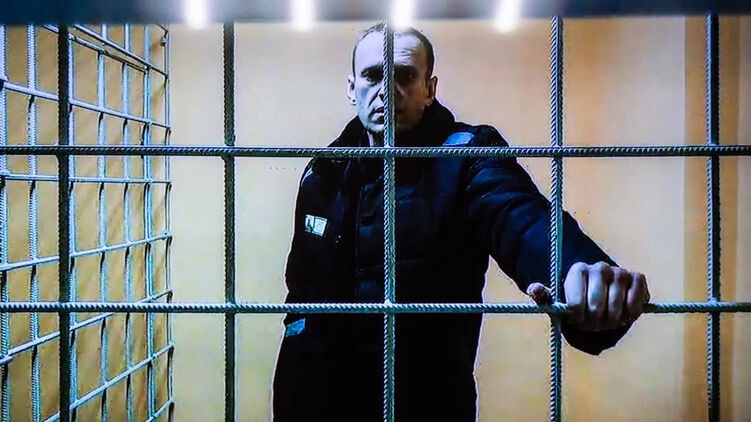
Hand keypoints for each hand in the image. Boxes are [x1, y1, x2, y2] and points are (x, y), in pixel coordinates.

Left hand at [526, 262, 649, 331]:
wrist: (601, 298)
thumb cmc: (576, 302)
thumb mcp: (557, 301)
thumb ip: (544, 297)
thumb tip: (534, 288)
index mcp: (577, 270)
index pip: (576, 304)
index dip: (577, 319)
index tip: (576, 320)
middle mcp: (599, 267)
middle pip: (596, 307)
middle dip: (594, 323)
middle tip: (593, 324)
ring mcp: (619, 271)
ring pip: (617, 307)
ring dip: (612, 321)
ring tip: (606, 320)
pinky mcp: (637, 278)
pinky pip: (636, 302)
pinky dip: (630, 314)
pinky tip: (623, 314)